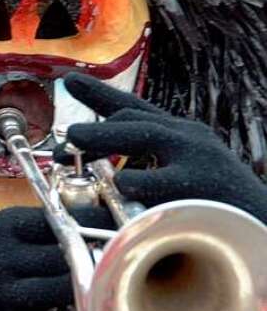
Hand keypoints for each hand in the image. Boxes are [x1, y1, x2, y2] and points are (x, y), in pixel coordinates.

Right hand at [0, 204, 109, 310]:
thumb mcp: (4, 228)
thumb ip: (42, 226)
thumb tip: (98, 218)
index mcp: (6, 228)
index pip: (54, 221)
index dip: (90, 223)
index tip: (116, 225)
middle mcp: (5, 258)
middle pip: (60, 256)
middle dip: (94, 256)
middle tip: (122, 255)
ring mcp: (8, 294)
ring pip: (58, 290)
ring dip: (87, 287)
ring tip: (110, 284)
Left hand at [54, 73, 266, 222]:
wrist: (266, 229)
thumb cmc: (222, 212)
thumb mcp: (186, 181)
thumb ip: (153, 172)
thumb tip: (113, 176)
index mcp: (183, 136)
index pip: (137, 109)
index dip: (101, 96)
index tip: (69, 82)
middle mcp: (190, 138)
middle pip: (135, 117)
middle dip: (95, 121)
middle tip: (63, 130)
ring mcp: (198, 157)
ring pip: (146, 134)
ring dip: (105, 135)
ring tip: (73, 138)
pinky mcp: (203, 184)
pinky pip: (162, 179)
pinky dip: (137, 180)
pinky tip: (119, 183)